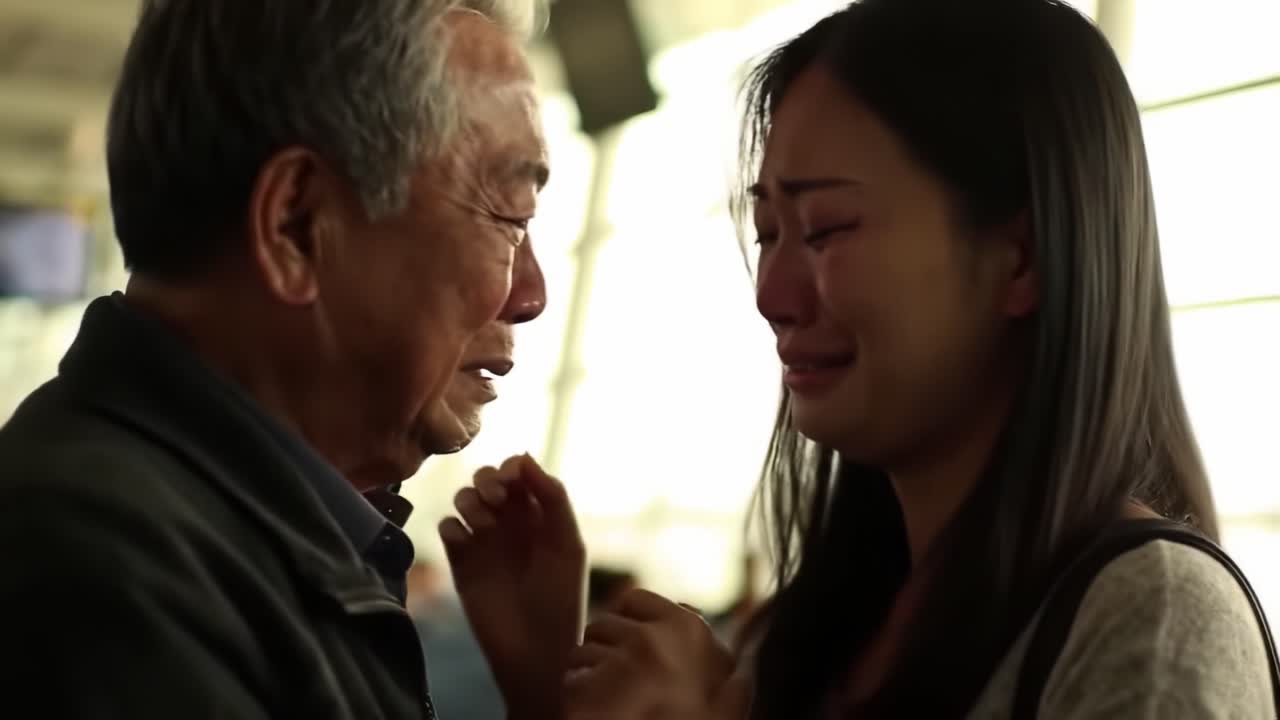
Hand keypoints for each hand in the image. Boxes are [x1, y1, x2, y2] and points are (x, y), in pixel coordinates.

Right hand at [439, 454, 587, 718]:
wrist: (535, 652)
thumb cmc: (562, 600)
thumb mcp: (567, 546)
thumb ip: (553, 499)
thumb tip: (526, 458)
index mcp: (540, 515)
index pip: (519, 472)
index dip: (513, 467)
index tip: (513, 479)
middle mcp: (511, 523)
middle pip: (487, 479)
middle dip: (488, 479)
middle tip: (497, 500)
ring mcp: (484, 541)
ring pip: (464, 499)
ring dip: (470, 500)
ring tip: (484, 523)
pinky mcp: (461, 563)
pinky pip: (447, 528)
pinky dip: (452, 526)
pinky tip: (465, 541)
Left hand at [565, 589, 749, 719]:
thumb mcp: (726, 688)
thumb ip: (705, 645)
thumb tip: (688, 609)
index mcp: (688, 630)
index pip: (635, 599)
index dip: (630, 624)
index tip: (638, 653)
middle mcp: (650, 638)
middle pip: (603, 624)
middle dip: (607, 651)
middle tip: (625, 689)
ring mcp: (617, 664)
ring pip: (583, 651)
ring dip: (590, 676)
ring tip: (615, 707)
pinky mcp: (586, 691)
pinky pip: (571, 680)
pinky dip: (578, 698)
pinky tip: (600, 716)